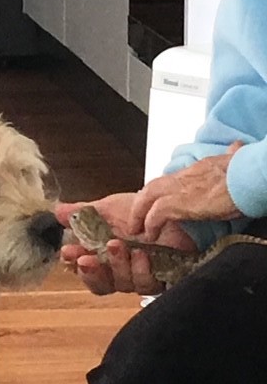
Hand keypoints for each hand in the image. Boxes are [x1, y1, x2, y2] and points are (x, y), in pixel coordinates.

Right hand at [56, 193, 196, 295]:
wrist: (173, 208)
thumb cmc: (142, 211)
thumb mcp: (107, 208)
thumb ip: (82, 213)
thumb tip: (57, 211)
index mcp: (102, 256)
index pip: (84, 268)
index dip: (74, 264)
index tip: (68, 252)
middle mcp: (119, 270)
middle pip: (100, 285)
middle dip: (90, 273)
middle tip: (85, 259)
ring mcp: (139, 276)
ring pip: (122, 284)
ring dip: (116, 265)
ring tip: (116, 246)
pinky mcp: (160, 279)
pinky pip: (146, 284)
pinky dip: (141, 270)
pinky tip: (141, 255)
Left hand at [129, 141, 243, 239]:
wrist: (247, 176)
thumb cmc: (245, 170)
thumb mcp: (235, 160)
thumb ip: (231, 156)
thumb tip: (236, 147)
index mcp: (197, 168)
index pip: (171, 179)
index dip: (160, 191)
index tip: (154, 202)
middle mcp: (184, 176)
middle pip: (152, 187)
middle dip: (141, 203)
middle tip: (137, 218)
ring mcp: (179, 188)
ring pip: (147, 197)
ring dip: (139, 214)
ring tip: (137, 229)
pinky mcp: (179, 203)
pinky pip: (156, 214)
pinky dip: (150, 224)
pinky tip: (150, 235)